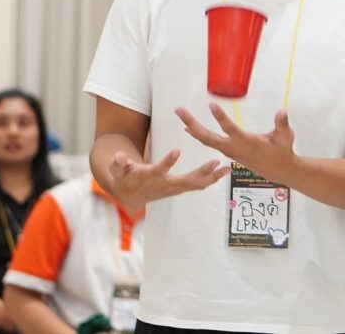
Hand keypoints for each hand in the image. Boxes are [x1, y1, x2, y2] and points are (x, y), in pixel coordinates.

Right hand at [108, 147, 227, 205]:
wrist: (130, 194)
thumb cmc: (124, 177)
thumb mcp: (117, 170)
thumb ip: (118, 163)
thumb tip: (118, 156)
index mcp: (149, 178)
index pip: (158, 171)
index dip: (166, 162)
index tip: (177, 150)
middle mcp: (164, 185)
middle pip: (185, 181)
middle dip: (201, 173)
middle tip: (215, 163)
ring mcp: (174, 189)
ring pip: (195, 185)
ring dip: (212, 177)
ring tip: (227, 168)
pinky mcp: (179, 188)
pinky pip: (198, 185)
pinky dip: (211, 179)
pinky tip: (224, 172)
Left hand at [176, 103, 297, 184]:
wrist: (279, 170)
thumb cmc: (283, 150)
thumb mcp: (286, 137)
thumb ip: (282, 124)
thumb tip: (282, 111)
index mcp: (247, 142)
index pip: (230, 129)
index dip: (221, 118)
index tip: (211, 105)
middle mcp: (234, 147)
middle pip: (208, 137)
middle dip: (192, 123)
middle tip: (179, 109)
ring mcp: (229, 150)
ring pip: (206, 139)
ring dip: (192, 126)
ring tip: (180, 113)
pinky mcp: (228, 151)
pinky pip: (209, 142)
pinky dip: (198, 134)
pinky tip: (189, 128)